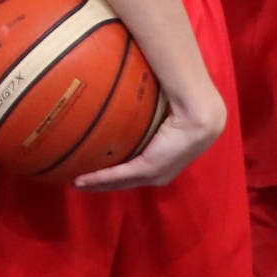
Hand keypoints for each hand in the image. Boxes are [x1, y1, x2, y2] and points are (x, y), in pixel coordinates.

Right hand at [73, 88, 223, 190]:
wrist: (198, 113)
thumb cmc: (186, 105)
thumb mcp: (161, 112)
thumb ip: (147, 111)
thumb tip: (131, 92)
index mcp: (166, 161)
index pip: (140, 171)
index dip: (120, 173)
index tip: (101, 169)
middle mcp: (161, 173)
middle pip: (127, 182)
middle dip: (104, 183)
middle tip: (82, 181)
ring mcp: (155, 173)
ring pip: (120, 182)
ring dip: (97, 184)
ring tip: (77, 183)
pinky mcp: (148, 168)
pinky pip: (118, 176)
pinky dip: (98, 179)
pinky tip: (81, 180)